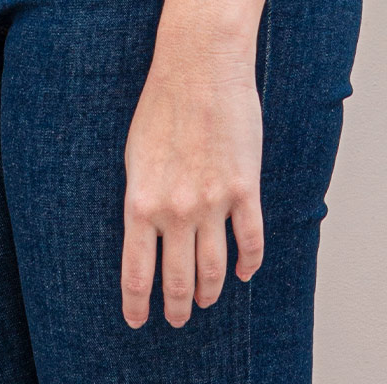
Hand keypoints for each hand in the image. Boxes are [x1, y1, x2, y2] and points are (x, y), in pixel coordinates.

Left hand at [120, 40, 263, 327]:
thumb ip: (142, 197)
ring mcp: (213, 202)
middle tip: (177, 318)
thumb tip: (146, 234)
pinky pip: (250, 241)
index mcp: (141, 201)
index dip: (138, 303)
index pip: (136, 271)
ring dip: (210, 291)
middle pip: (178, 279)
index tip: (138, 320)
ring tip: (205, 300)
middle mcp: (176, 210)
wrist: (199, 65)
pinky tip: (244, 272)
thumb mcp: (135, 155)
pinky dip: (248, 264)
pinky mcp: (244, 188)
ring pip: (214, 269)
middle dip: (177, 305)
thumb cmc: (161, 104)